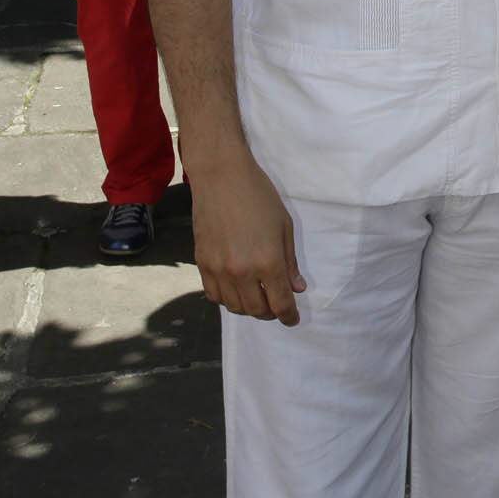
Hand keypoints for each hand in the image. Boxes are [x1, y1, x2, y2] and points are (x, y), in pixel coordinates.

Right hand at [191, 149, 306, 324]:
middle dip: (270, 313)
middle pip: (257, 310)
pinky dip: (227, 299)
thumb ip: (289, 261)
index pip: (279, 303)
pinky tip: (236, 290)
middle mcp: (241, 272)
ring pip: (234, 306)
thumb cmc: (259, 196)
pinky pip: (214, 295)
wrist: (221, 178)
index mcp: (267, 262)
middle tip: (277, 306)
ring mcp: (218, 270)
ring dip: (249, 308)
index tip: (292, 319)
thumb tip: (296, 288)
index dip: (288, 316)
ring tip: (258, 298)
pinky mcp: (202, 264)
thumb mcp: (284, 226)